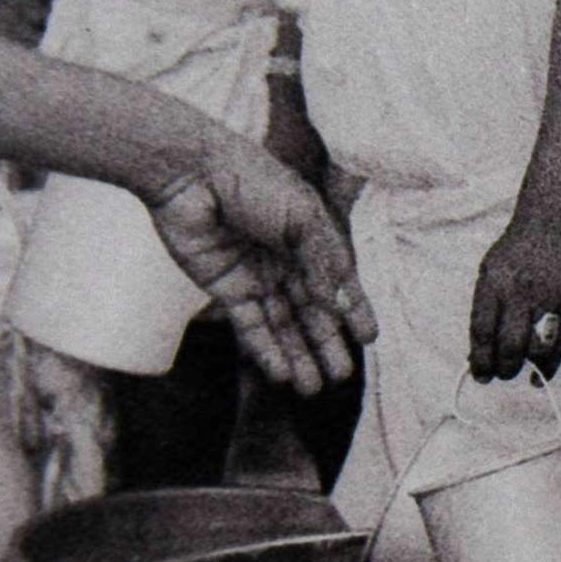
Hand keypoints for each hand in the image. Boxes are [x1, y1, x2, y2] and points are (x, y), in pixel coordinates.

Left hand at [145, 144, 375, 397]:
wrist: (191, 172)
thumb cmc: (251, 180)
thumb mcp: (301, 215)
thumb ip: (322, 260)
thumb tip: (339, 304)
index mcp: (309, 235)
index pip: (338, 281)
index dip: (354, 309)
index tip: (369, 337)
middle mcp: (285, 259)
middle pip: (310, 310)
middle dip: (326, 343)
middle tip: (341, 377)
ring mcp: (256, 275)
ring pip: (282, 324)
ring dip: (298, 355)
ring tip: (312, 389)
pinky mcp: (226, 288)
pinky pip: (250, 326)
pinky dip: (265, 350)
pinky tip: (281, 374)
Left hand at [468, 209, 560, 380]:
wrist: (555, 219)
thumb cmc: (518, 250)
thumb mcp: (490, 271)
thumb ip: (484, 309)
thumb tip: (477, 352)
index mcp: (494, 284)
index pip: (482, 332)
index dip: (480, 360)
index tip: (480, 376)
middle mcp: (520, 292)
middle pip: (509, 345)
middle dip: (503, 368)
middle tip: (501, 375)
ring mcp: (550, 297)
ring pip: (536, 348)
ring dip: (526, 366)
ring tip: (520, 370)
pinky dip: (551, 365)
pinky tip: (542, 376)